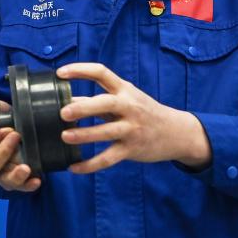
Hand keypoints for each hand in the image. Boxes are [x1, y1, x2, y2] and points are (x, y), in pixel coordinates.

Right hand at [0, 98, 41, 191]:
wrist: (14, 126)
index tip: (4, 129)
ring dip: (14, 175)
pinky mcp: (11, 181)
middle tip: (16, 135)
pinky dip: (27, 185)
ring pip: (2, 181)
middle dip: (3, 152)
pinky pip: (18, 187)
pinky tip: (36, 179)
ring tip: (26, 166)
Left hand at [56, 62, 212, 174]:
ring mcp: (132, 128)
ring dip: (84, 135)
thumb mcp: (125, 100)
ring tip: (64, 137)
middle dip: (83, 108)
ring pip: (106, 132)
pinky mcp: (132, 149)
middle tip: (63, 113)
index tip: (60, 73)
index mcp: (124, 89)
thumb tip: (65, 101)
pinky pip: (108, 158)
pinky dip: (90, 165)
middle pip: (105, 103)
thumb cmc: (142, 112)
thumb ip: (97, 100)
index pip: (101, 72)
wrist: (177, 132)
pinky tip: (74, 167)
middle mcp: (129, 107)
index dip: (80, 70)